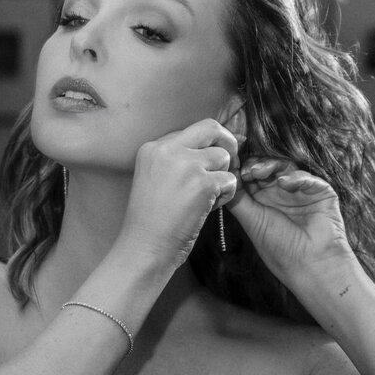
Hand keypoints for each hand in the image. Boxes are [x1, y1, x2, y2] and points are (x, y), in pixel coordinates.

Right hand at [119, 119, 238, 269]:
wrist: (144, 247)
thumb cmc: (151, 220)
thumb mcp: (154, 178)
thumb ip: (178, 160)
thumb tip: (215, 147)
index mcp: (152, 148)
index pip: (191, 131)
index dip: (206, 146)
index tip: (208, 164)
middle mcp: (168, 150)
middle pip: (211, 128)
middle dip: (227, 143)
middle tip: (229, 163)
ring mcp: (186, 165)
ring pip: (224, 157)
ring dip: (223, 177)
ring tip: (208, 197)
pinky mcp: (203, 184)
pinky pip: (230, 180)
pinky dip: (225, 195)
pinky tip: (209, 209)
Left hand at [228, 157, 354, 288]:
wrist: (310, 265)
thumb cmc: (279, 248)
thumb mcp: (251, 221)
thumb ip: (237, 200)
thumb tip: (223, 179)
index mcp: (262, 201)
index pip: (250, 177)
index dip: (240, 170)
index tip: (230, 167)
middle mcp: (280, 194)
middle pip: (266, 167)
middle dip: (254, 165)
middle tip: (246, 171)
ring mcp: (300, 191)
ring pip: (285, 167)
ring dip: (270, 166)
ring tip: (258, 172)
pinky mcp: (321, 191)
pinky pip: (308, 177)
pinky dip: (295, 177)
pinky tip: (284, 183)